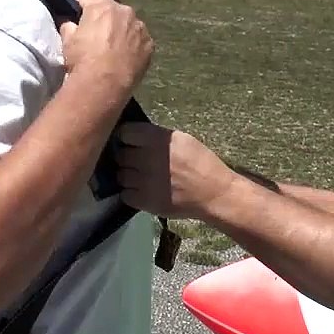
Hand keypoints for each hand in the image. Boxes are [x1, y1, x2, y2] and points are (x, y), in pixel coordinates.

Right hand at [58, 0, 151, 91]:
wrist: (104, 83)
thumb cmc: (82, 59)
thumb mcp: (67, 40)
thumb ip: (69, 26)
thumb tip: (70, 24)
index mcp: (101, 5)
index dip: (79, 6)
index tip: (76, 14)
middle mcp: (124, 11)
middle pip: (112, 9)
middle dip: (104, 17)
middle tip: (96, 32)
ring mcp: (140, 27)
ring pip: (129, 23)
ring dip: (121, 30)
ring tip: (113, 46)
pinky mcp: (149, 44)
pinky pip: (139, 39)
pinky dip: (133, 44)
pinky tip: (126, 56)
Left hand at [114, 123, 238, 219]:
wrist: (214, 193)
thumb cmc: (201, 163)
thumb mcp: (182, 139)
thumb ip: (157, 136)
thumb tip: (136, 136)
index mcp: (157, 139)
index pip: (125, 132)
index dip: (127, 137)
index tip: (131, 142)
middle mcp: (147, 158)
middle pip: (120, 154)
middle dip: (127, 157)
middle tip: (139, 162)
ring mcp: (143, 181)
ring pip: (121, 175)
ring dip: (128, 176)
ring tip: (142, 178)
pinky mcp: (144, 201)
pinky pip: (125, 194)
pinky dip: (131, 193)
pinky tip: (144, 191)